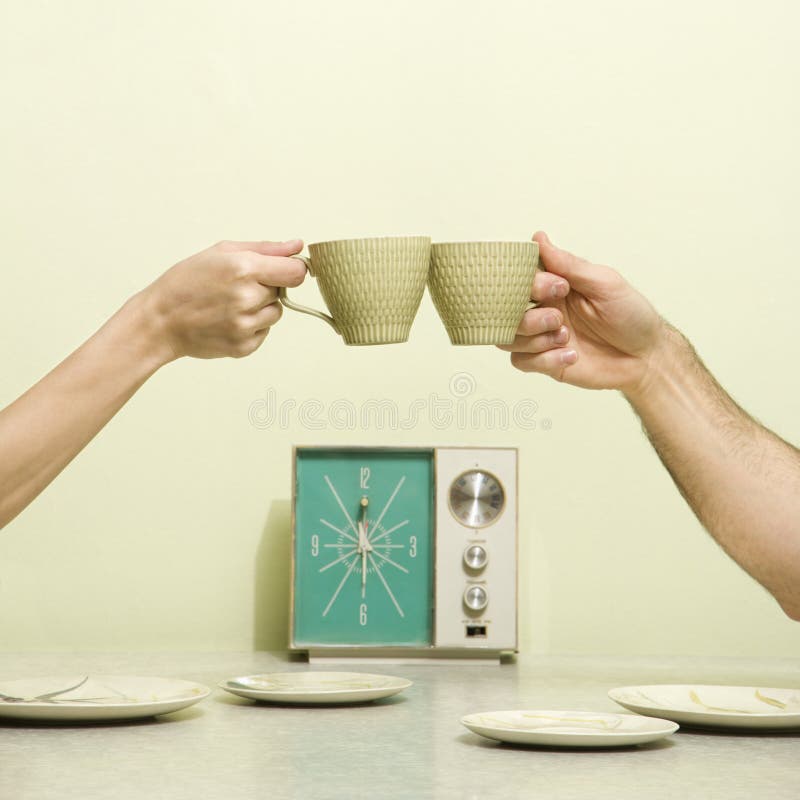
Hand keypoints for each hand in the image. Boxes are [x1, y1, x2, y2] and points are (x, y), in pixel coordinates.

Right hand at [140, 239, 306, 361]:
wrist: (160, 320)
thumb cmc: (187, 281)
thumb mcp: (222, 252)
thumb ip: (266, 249)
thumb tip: (298, 246)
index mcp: (244, 269)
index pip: (296, 272)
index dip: (292, 269)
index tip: (282, 269)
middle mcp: (248, 299)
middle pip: (284, 291)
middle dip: (267, 286)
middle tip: (237, 286)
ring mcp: (246, 326)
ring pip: (276, 313)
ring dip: (261, 307)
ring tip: (231, 303)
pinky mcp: (244, 347)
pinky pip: (264, 332)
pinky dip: (252, 326)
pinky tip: (227, 320)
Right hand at [499, 231, 666, 394]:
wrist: (646, 358)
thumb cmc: (631, 316)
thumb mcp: (605, 283)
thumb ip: (569, 264)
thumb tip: (538, 238)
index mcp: (554, 285)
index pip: (519, 278)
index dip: (529, 284)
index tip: (558, 288)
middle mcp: (542, 309)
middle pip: (505, 310)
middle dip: (529, 317)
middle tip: (558, 319)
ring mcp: (541, 337)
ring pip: (507, 338)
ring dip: (535, 339)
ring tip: (566, 338)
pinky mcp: (544, 363)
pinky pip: (520, 361)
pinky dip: (544, 359)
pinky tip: (571, 356)